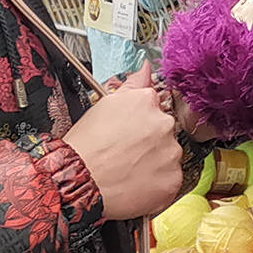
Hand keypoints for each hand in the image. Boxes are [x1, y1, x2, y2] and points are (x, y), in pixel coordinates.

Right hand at [64, 68, 184, 221]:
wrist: (79, 181)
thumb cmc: (86, 146)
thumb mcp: (104, 105)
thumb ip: (133, 85)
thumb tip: (146, 67)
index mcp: (148, 102)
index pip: (154, 109)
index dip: (138, 125)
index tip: (127, 135)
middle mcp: (164, 125)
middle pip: (163, 133)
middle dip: (149, 143)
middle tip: (125, 155)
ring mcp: (171, 154)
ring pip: (168, 157)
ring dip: (155, 163)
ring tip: (128, 172)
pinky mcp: (173, 181)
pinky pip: (170, 181)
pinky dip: (157, 185)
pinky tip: (136, 185)